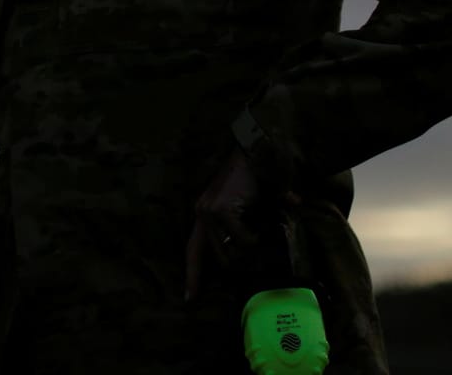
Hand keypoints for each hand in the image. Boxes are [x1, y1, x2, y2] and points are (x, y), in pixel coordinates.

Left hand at [184, 147, 289, 298]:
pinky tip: (262, 224)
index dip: (193, 274)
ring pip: (230, 251)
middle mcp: (202, 213)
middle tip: (257, 256)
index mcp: (203, 214)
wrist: (255, 154)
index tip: (189, 298)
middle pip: (217, 257)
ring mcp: (209, 212)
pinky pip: (243, 239)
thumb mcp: (244, 209)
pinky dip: (256, 237)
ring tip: (262, 236)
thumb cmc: (252, 180)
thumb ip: (246, 230)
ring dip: (249, 250)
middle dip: (238, 262)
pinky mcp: (221, 210)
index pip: (193, 250)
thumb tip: (253, 254)